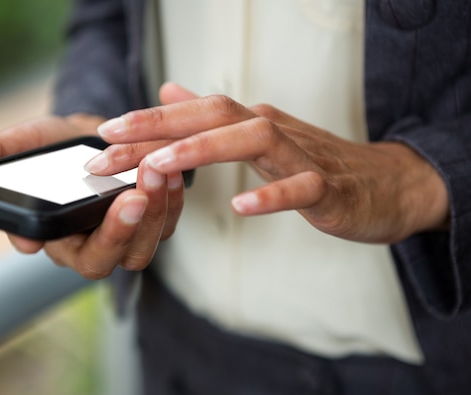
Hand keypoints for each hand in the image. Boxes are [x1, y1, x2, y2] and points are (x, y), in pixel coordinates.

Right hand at [0, 114, 184, 278]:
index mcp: (56, 235)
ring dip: (155, 213)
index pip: (59, 251)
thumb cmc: (57, 147)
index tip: (49, 230)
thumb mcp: (24, 143)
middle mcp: (91, 244)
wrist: (94, 138)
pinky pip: (167, 223)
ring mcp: (125, 236)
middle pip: (107, 259)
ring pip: (142, 246)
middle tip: (133, 198)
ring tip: (155, 173)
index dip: (58, 242)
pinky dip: (172, 199)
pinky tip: (171, 170)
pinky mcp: (153, 221)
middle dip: (120, 231)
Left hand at [88, 83, 448, 243]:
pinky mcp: (330, 190)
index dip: (146, 123)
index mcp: (252, 124)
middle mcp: (273, 130)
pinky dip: (271, 194)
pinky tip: (240, 206)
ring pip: (253, 139)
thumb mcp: (258, 137)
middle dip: (157, 131)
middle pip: (213, 116)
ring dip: (203, 150)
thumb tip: (170, 89)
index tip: (103, 136)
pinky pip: (301, 188)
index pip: (193, 113)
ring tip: (158, 166)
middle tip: (107, 151)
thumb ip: (213, 118)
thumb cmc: (317, 165)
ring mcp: (303, 158)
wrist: (388, 185)